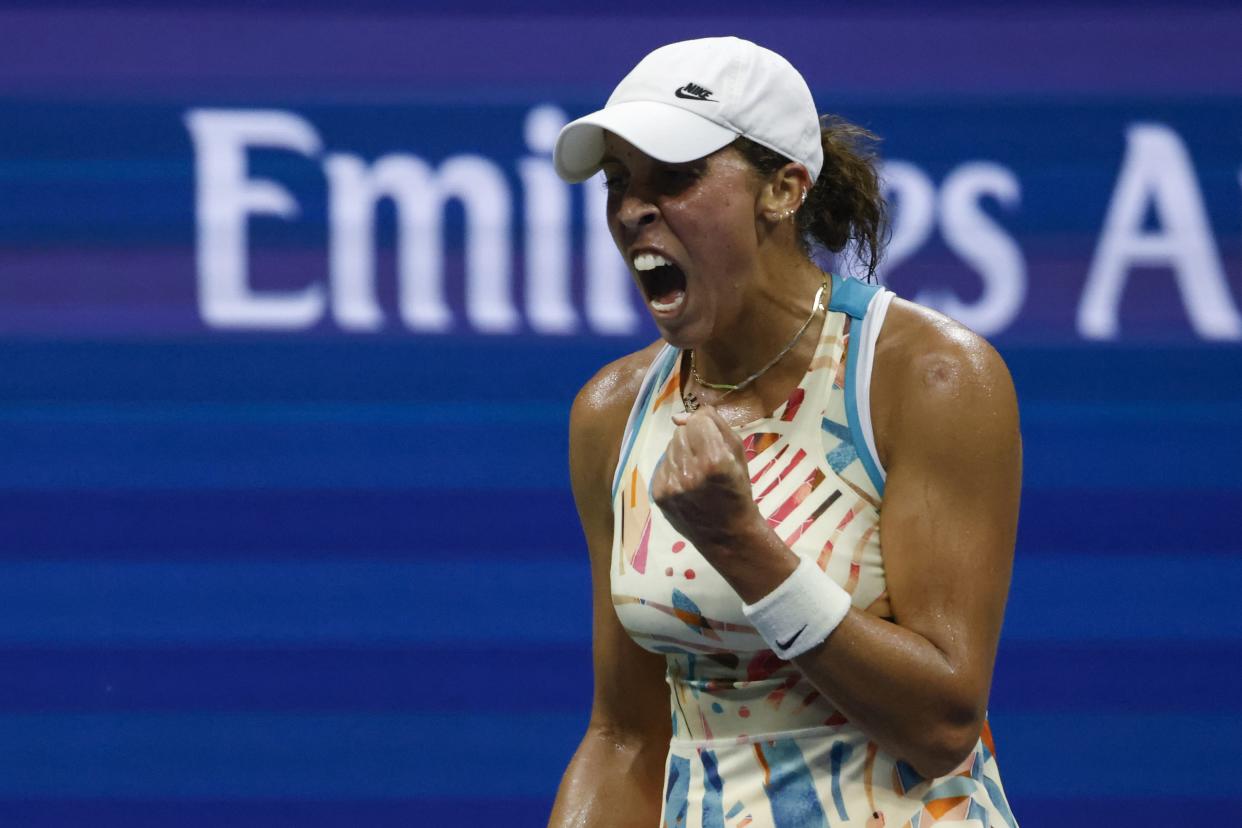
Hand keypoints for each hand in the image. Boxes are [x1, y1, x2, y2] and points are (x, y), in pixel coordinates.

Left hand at [651, 405, 763, 557]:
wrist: (727, 534)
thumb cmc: (737, 490)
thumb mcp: (738, 453)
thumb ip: (714, 424)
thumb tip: (679, 416)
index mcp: (714, 460)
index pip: (698, 421)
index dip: (707, 429)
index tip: (716, 445)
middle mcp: (689, 472)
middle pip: (680, 432)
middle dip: (693, 441)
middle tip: (706, 462)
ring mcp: (671, 485)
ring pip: (669, 447)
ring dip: (682, 454)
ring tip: (696, 474)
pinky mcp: (658, 494)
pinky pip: (661, 465)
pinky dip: (672, 469)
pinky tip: (685, 484)